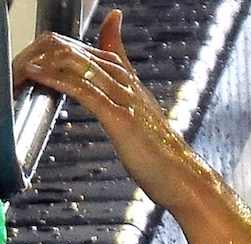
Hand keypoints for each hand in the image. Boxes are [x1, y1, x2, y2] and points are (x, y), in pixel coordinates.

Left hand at [14, 10, 211, 213]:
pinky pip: (84, 90)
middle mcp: (134, 90)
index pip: (115, 55)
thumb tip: (136, 123)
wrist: (185, 181)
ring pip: (85, 66)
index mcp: (141, 93)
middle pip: (92, 54)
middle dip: (58, 50)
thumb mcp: (149, 135)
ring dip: (49, 60)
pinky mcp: (120, 119)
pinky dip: (56, 78)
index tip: (110, 19)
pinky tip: (39, 75)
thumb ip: (138, 120)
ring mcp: (128, 102)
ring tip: (27, 61)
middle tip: (32, 52)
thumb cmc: (167, 165)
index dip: (107, 34)